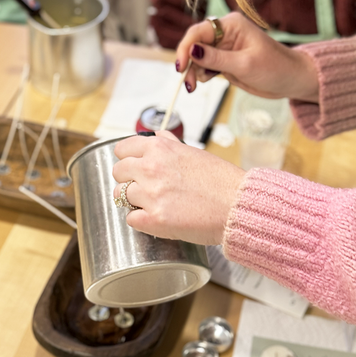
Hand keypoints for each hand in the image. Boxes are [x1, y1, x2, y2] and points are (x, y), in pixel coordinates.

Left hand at [112, 131, 244, 244]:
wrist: (237, 206)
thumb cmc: (220, 180)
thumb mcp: (193, 152)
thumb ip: (169, 143)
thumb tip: (158, 135)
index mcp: (159, 148)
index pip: (122, 150)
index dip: (127, 159)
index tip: (133, 166)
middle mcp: (150, 168)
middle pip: (117, 172)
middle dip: (128, 180)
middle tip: (143, 187)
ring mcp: (151, 195)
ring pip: (120, 196)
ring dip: (133, 201)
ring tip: (152, 203)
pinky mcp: (154, 220)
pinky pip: (131, 219)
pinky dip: (140, 220)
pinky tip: (156, 218)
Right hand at [176, 13, 319, 102]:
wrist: (291, 80)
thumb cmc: (275, 68)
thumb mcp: (245, 64)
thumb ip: (216, 58)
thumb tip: (192, 50)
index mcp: (231, 25)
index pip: (199, 32)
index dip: (185, 48)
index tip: (180, 66)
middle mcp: (224, 32)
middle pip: (194, 44)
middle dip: (188, 62)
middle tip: (188, 83)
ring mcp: (223, 47)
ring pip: (196, 56)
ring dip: (193, 71)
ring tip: (196, 86)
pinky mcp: (224, 60)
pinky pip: (204, 65)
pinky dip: (201, 73)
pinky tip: (205, 80)